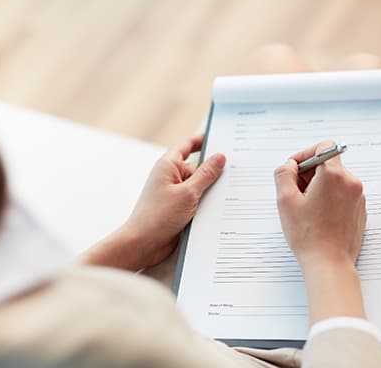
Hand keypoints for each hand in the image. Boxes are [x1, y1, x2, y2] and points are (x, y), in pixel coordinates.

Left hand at [82, 134, 225, 270]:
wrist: (142, 244)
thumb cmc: (157, 216)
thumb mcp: (188, 193)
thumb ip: (206, 174)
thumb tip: (219, 157)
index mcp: (169, 165)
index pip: (187, 145)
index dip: (202, 139)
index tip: (220, 137)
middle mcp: (171, 177)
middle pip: (197, 167)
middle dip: (214, 169)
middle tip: (237, 168)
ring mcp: (175, 194)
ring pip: (200, 186)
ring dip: (212, 189)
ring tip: (233, 190)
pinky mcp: (179, 209)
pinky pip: (197, 200)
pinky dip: (208, 202)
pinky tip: (222, 207)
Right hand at [274, 141, 366, 323]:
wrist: (329, 263)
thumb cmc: (308, 235)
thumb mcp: (285, 200)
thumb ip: (283, 174)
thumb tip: (288, 166)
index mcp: (334, 175)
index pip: (323, 147)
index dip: (305, 154)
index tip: (294, 170)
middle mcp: (350, 182)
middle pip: (327, 163)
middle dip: (308, 173)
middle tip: (294, 192)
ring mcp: (357, 197)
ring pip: (334, 179)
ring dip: (317, 186)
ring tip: (304, 207)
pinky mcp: (359, 210)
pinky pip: (341, 194)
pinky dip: (328, 198)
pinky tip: (316, 216)